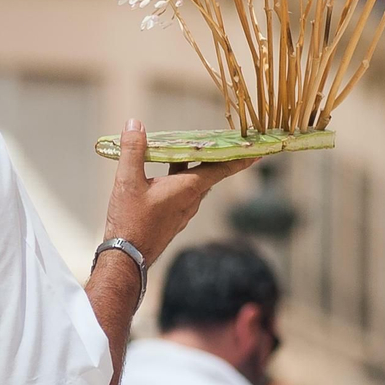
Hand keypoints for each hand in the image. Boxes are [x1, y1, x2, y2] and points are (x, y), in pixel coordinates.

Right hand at [102, 119, 254, 267]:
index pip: (221, 168)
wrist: (125, 259)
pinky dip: (179, 177)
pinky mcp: (172, 220)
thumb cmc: (130, 221)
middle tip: (221, 139)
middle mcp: (190, 201)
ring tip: (185, 147)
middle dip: (215, 155)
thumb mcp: (127, 181)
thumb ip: (133, 150)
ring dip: (193, 165)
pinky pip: (182, 193)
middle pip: (209, 173)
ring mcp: (182, 212)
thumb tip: (135, 124)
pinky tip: (162, 173)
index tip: (259, 151)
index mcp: (187, 188)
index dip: (240, 158)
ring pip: (193, 182)